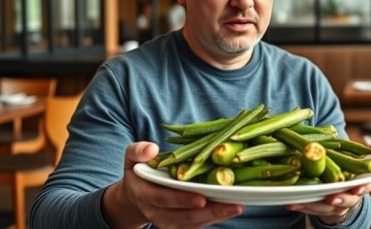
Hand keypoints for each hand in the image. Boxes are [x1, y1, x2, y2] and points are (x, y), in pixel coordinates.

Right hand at [102, 141, 243, 228]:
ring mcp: (168, 222)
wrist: (135, 196)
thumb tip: (152, 149)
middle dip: (209, 211)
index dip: (183, 199)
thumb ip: (138, 150)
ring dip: (217, 216)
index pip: (165, 199)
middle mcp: (156, 212)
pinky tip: (231, 210)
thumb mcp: (133, 156)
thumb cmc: (139, 170)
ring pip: (194, 223)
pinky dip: (215, 218)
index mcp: (144, 194)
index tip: (202, 198)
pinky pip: (198, 225)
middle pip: (185, 215)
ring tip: (237, 206)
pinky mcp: (179, 226)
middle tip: (232, 204)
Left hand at [284, 140, 370, 224]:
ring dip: (315, 205)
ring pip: (326, 207)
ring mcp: (334, 204)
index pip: (365, 186)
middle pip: (347, 200)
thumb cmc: (350, 171)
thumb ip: (369, 152)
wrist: (341, 192)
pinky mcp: (320, 208)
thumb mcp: (359, 160)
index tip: (356, 187)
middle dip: (340, 200)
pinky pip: (311, 208)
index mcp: (361, 184)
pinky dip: (302, 206)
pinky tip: (290, 202)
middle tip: (332, 197)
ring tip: (302, 200)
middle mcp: (349, 196)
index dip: (361, 188)